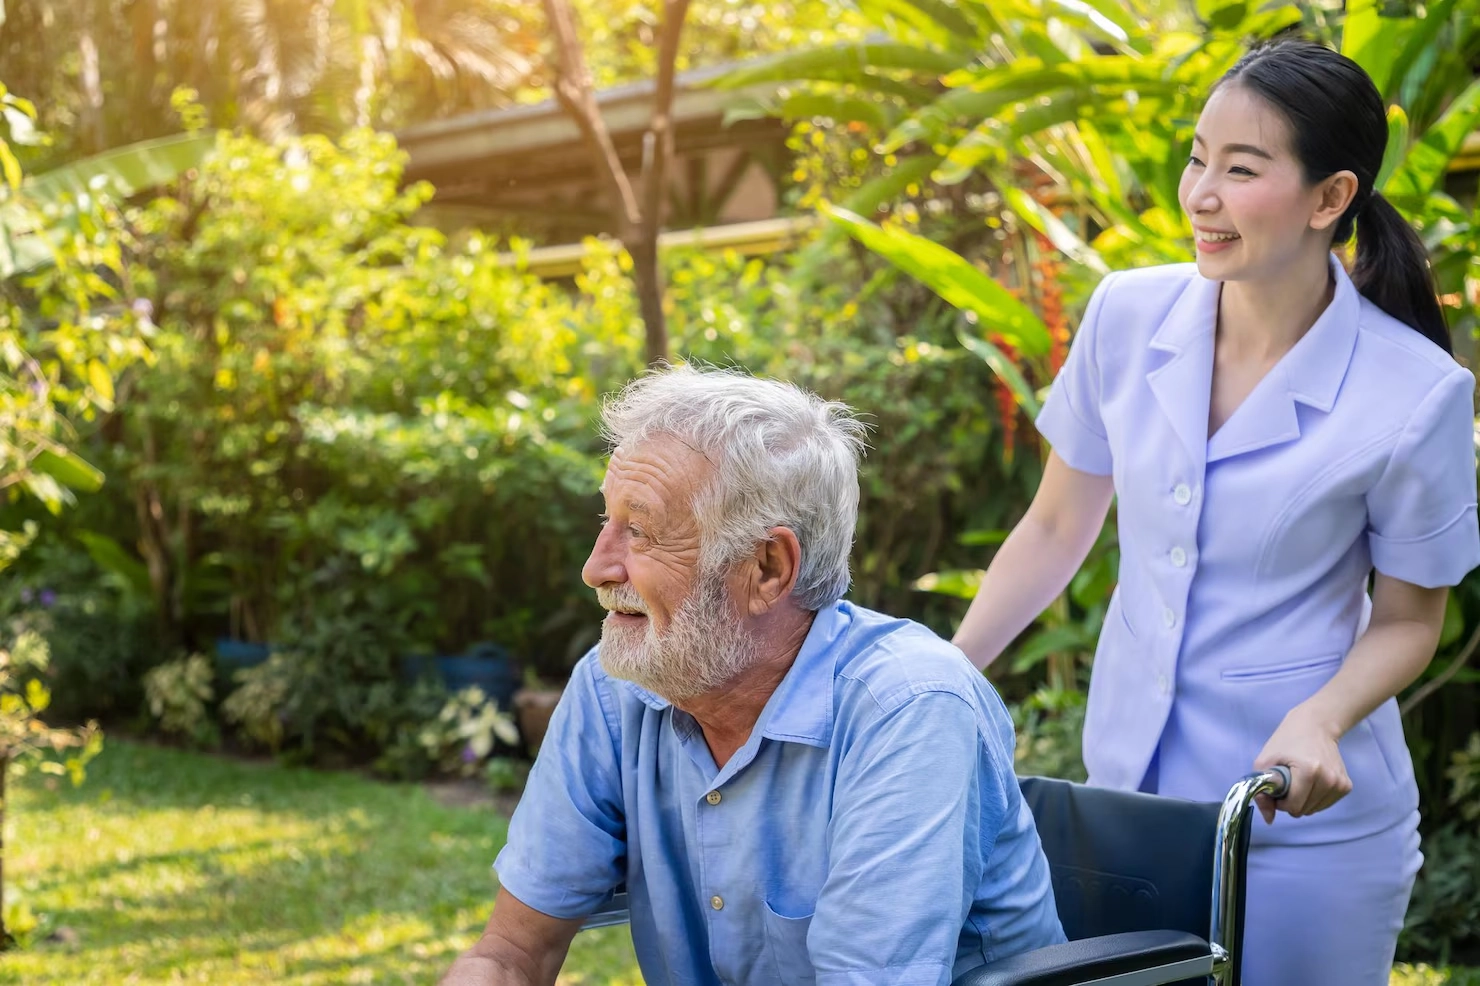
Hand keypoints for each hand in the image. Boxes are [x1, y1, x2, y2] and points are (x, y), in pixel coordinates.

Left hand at [1251, 706, 1351, 823]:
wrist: (1316, 725)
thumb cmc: (1286, 741)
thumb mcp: (1264, 762)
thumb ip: (1262, 793)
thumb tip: (1269, 820)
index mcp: (1309, 771)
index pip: (1293, 806)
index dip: (1280, 802)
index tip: (1277, 788)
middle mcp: (1329, 779)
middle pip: (1304, 810)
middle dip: (1291, 801)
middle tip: (1288, 782)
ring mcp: (1340, 783)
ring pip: (1314, 810)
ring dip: (1303, 800)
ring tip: (1299, 780)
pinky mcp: (1346, 786)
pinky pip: (1325, 804)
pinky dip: (1314, 798)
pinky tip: (1311, 782)